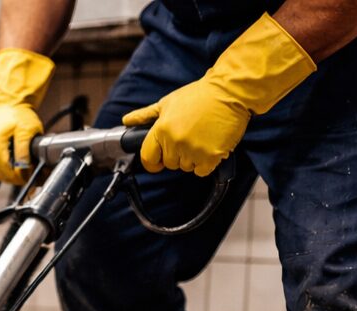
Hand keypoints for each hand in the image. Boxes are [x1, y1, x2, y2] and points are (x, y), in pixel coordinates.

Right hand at [0, 48, 54, 185]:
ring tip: (26, 166)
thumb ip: (24, 150)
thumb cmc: (18, 115)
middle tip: (34, 170)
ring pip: (0, 176)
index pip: (8, 171)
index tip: (35, 173)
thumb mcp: (27, 130)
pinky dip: (6, 171)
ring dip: (13, 175)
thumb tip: (24, 169)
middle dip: (20, 176)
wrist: (6, 106)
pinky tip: (15, 163)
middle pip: (4, 176)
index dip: (24, 176)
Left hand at [123, 12, 314, 176]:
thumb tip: (126, 121)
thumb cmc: (199, 95)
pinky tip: (211, 145)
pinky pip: (202, 171)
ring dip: (193, 158)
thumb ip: (146, 115)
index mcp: (161, 129)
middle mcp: (175, 142)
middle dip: (177, 154)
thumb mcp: (168, 102)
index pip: (148, 158)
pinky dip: (206, 163)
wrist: (230, 92)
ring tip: (202, 137)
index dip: (152, 161)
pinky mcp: (211, 157)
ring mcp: (193, 151)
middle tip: (189, 136)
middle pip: (170, 164)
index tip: (158, 161)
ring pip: (186, 167)